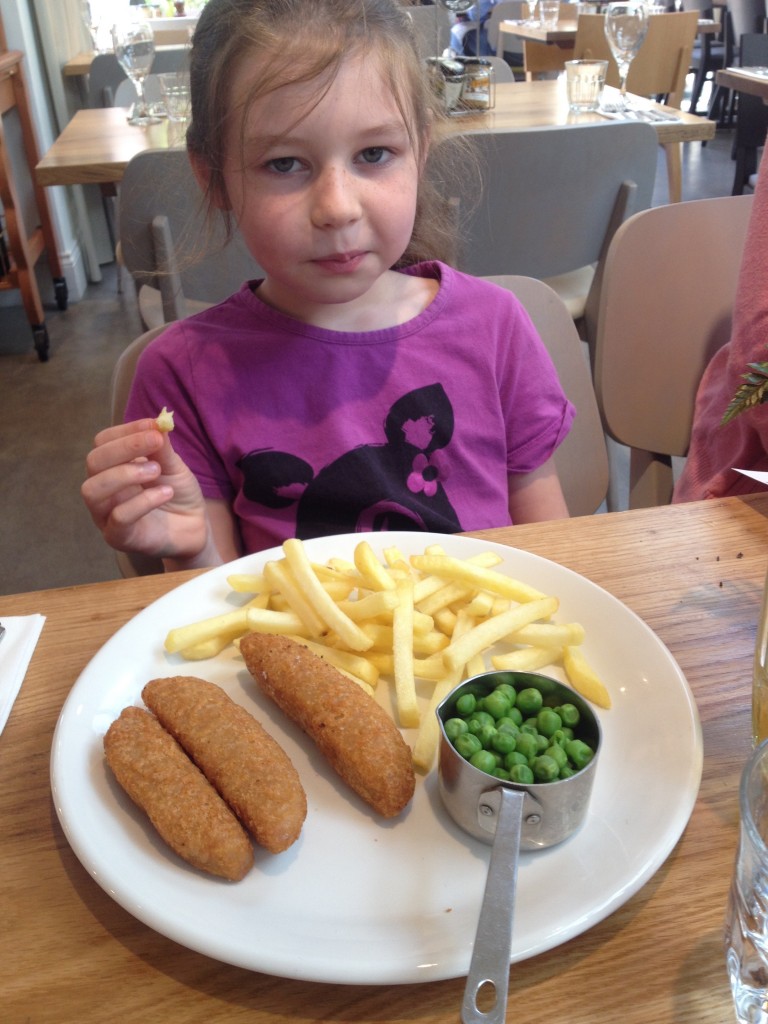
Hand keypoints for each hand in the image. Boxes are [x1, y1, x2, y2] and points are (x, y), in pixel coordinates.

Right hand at [82, 418, 212, 563]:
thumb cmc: (176, 493)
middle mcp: (103, 488)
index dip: (126, 431)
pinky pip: (118, 517)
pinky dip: (142, 502)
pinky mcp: (118, 537)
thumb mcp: (172, 466)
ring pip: (93, 490)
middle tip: (155, 443)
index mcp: (112, 467)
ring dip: (125, 474)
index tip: (154, 425)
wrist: (193, 527)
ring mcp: (106, 514)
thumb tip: (156, 423)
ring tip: (156, 471)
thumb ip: (161, 448)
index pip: (103, 442)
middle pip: (93, 462)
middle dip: (124, 448)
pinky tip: (165, 492)